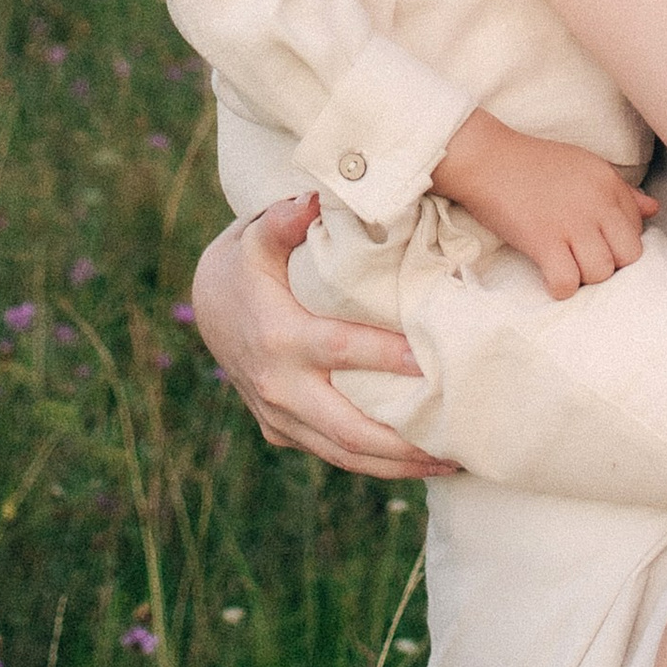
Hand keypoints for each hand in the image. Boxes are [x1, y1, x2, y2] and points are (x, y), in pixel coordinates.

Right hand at [188, 199, 455, 480]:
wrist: (210, 305)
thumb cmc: (248, 264)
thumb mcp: (255, 237)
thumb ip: (282, 220)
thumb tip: (312, 201)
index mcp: (278, 337)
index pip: (340, 350)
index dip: (384, 358)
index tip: (430, 364)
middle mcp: (278, 386)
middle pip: (346, 430)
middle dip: (402, 443)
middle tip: (456, 444)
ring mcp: (277, 416)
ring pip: (342, 454)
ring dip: (396, 465)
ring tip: (449, 464)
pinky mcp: (280, 431)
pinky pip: (331, 454)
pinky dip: (374, 464)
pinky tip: (416, 461)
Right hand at [434, 110, 658, 299]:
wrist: (486, 158)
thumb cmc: (533, 162)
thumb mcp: (585, 166)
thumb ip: (621, 190)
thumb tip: (654, 209)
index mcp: (609, 183)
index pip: (638, 230)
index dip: (618, 243)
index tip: (596, 242)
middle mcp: (597, 203)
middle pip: (629, 256)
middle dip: (610, 264)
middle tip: (585, 260)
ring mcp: (571, 223)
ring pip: (601, 273)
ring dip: (584, 278)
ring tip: (567, 267)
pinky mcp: (544, 241)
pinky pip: (567, 282)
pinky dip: (560, 288)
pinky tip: (550, 277)